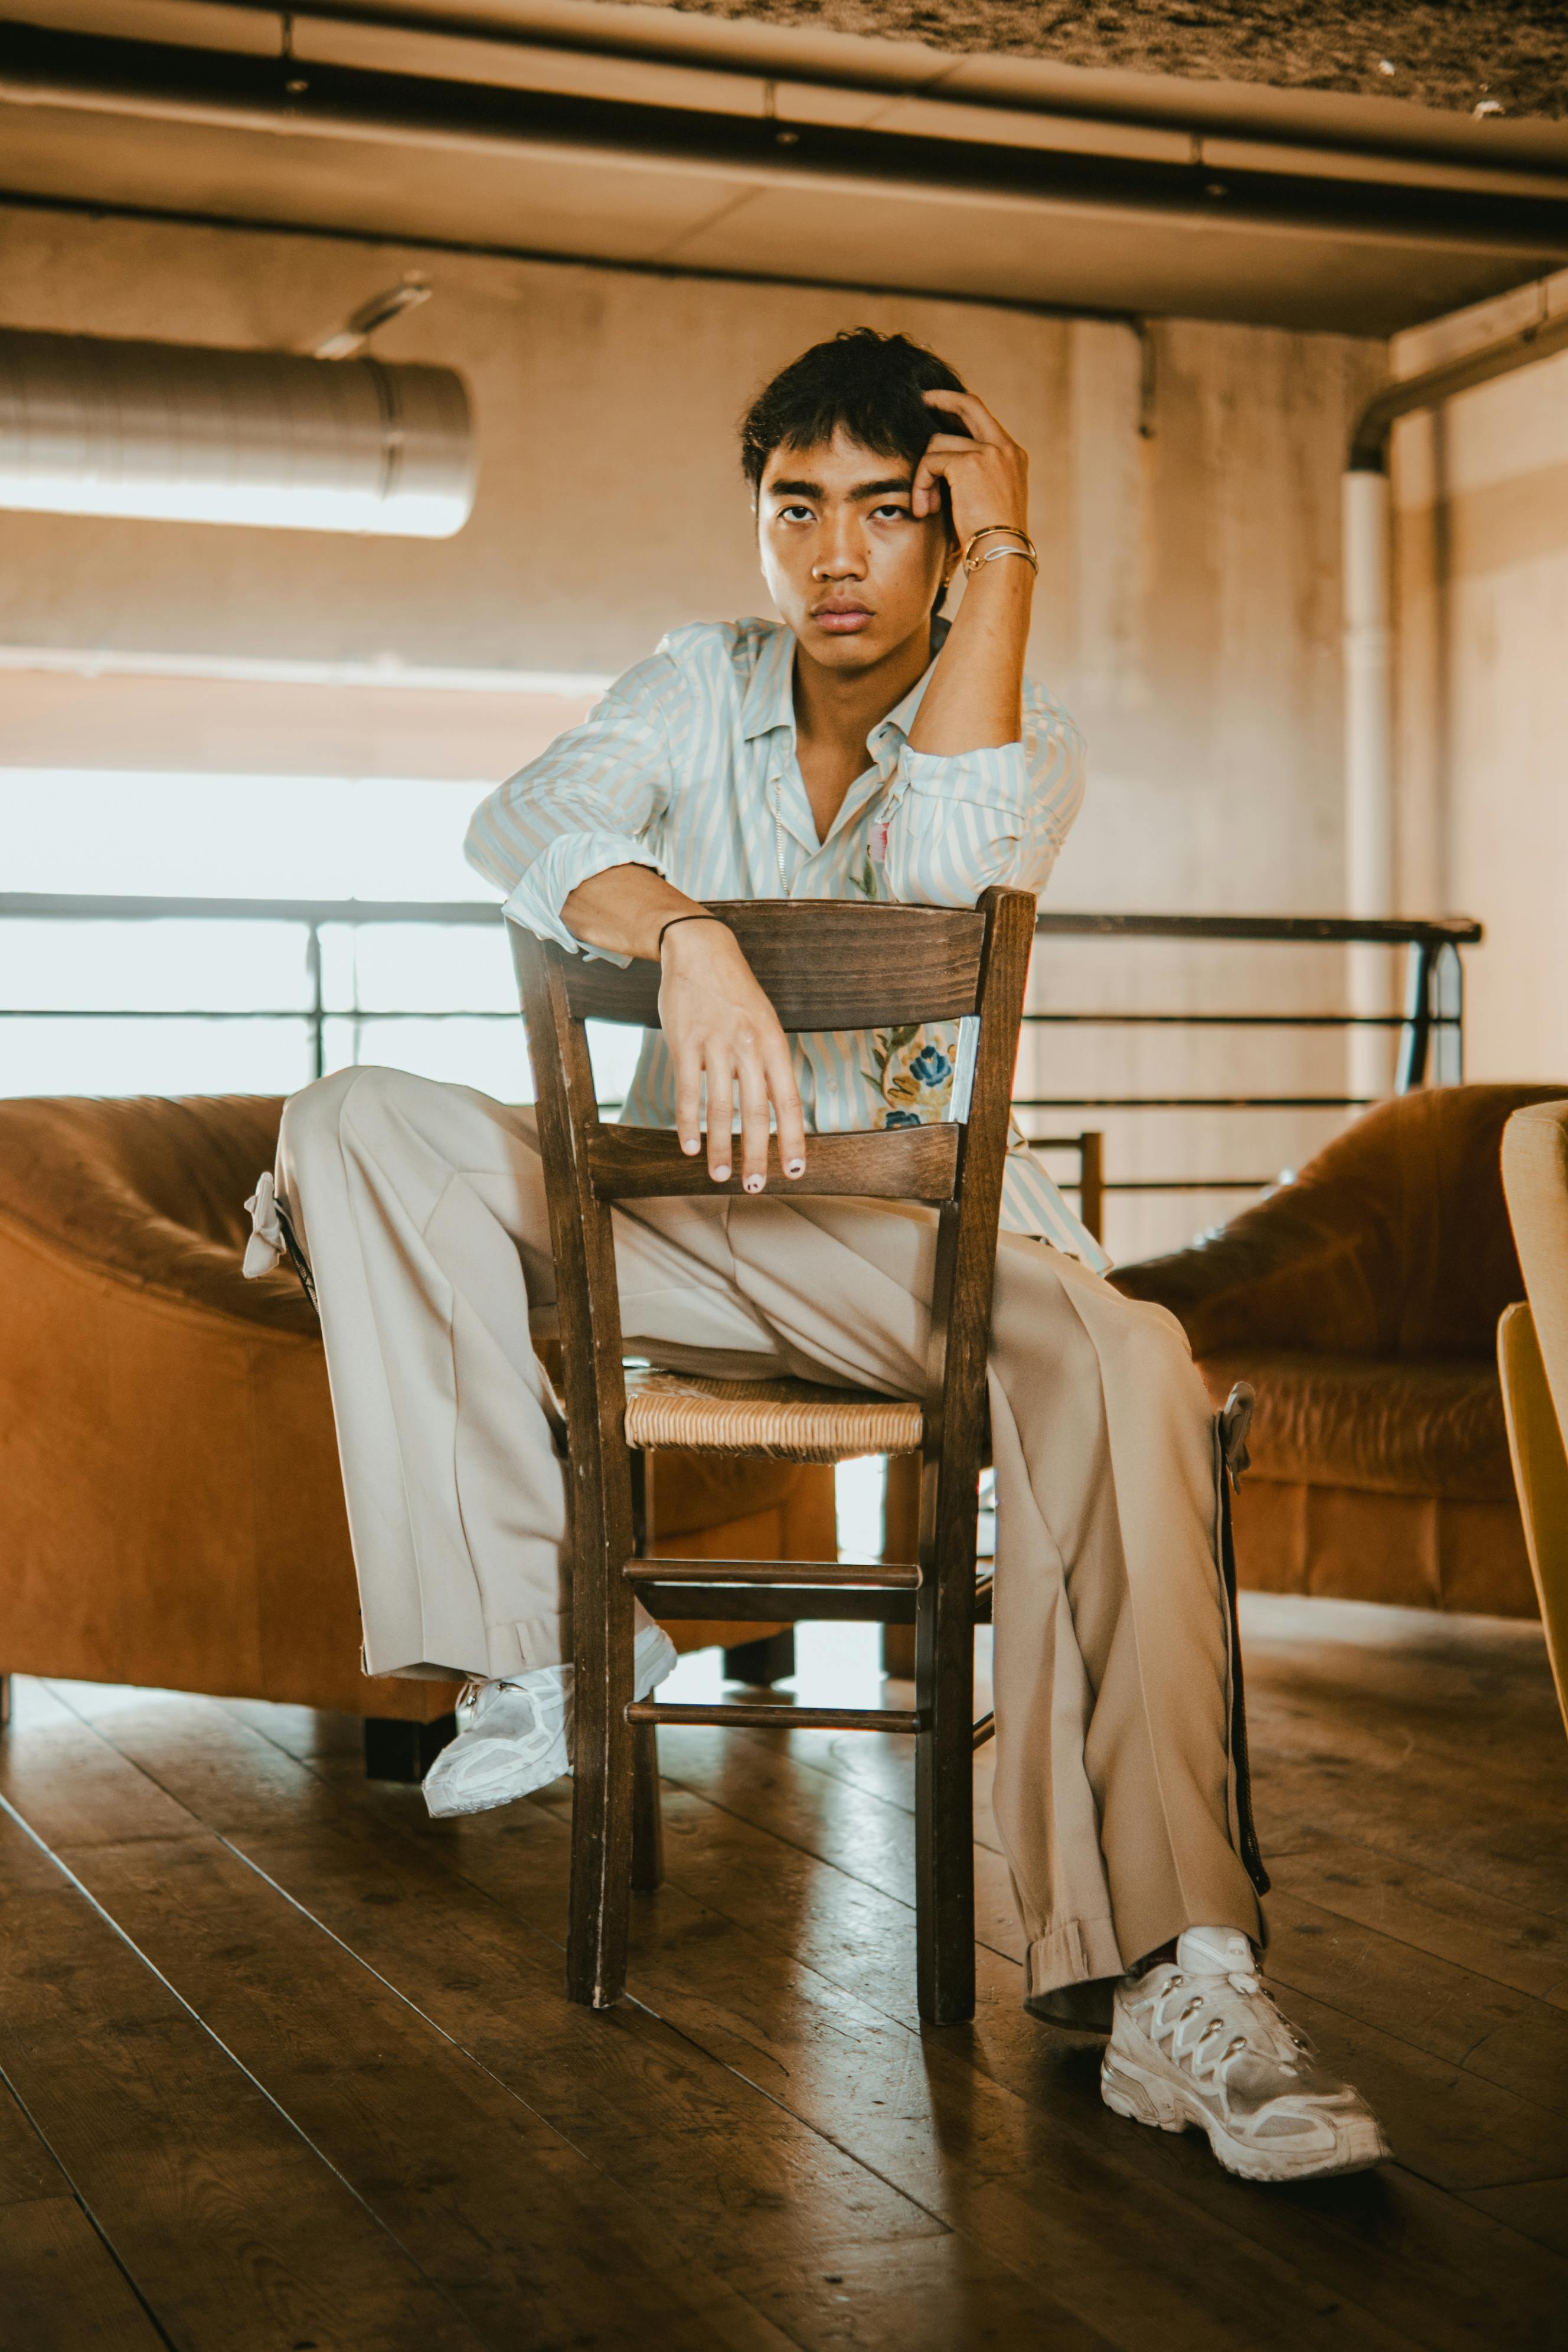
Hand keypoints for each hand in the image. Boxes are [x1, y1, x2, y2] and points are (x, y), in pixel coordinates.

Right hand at [658, 921, 806, 1189]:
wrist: (700, 949)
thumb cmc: (734, 993)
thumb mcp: (764, 1022)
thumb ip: (767, 1064)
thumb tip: (772, 1109)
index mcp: (774, 1043)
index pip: (788, 1100)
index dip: (793, 1138)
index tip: (795, 1170)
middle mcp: (749, 1046)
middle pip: (756, 1111)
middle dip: (757, 1154)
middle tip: (754, 1187)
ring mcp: (716, 1044)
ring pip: (720, 1106)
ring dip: (720, 1146)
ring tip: (720, 1176)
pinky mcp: (685, 1042)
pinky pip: (687, 1090)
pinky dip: (688, 1122)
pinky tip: (688, 1146)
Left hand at [913, 387, 1028, 549]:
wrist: (1002, 554)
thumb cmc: (991, 539)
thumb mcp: (988, 500)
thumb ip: (974, 476)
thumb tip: (941, 464)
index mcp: (1012, 456)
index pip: (983, 418)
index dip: (958, 409)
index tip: (938, 407)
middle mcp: (1005, 448)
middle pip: (969, 404)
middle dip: (940, 398)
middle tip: (920, 400)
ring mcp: (989, 452)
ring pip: (938, 442)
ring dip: (923, 474)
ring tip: (925, 505)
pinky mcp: (969, 463)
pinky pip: (930, 462)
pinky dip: (920, 485)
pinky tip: (924, 510)